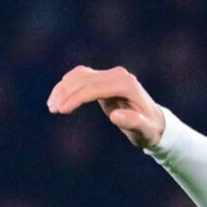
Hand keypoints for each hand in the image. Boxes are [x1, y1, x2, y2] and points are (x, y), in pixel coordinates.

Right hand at [46, 65, 165, 149]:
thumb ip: (134, 123)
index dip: (75, 98)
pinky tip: (58, 96)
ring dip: (63, 88)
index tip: (60, 110)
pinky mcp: (104, 78)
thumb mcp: (145, 131)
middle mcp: (118, 75)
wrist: (155, 123)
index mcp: (126, 85)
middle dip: (65, 93)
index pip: (94, 88)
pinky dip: (68, 84)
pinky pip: (81, 77)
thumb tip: (116, 116)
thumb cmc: (150, 130)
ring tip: (51, 105)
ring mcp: (111, 75)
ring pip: (80, 75)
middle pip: (84, 79)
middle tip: (52, 109)